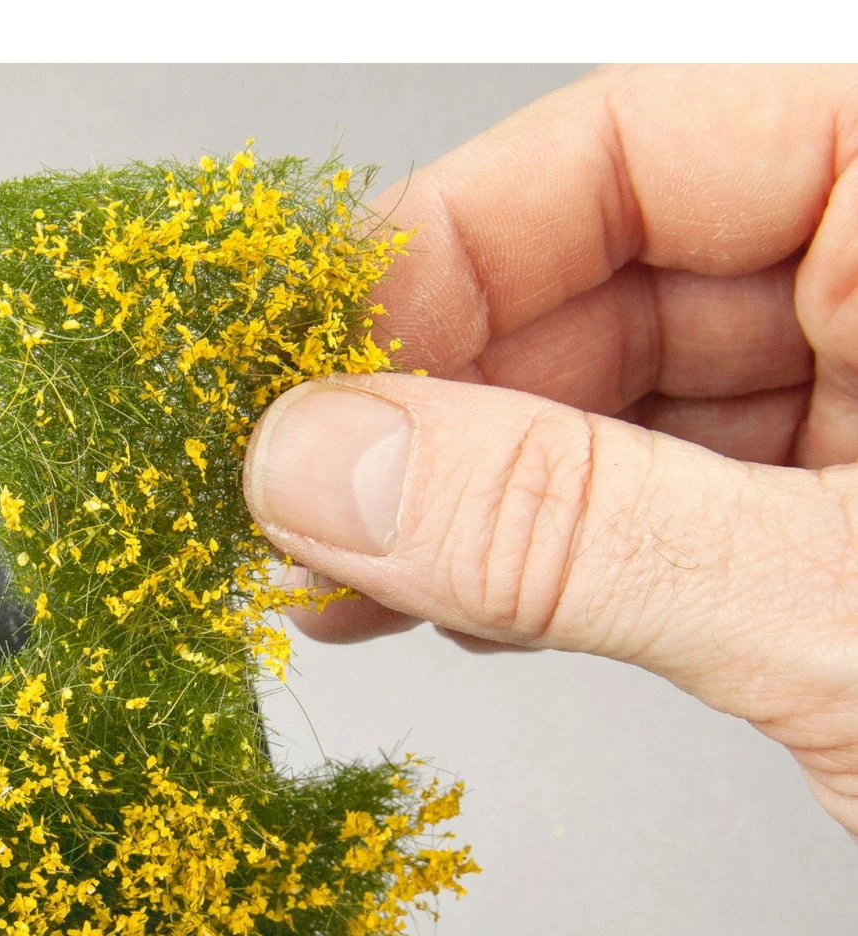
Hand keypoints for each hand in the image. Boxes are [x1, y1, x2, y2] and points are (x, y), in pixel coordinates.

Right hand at [243, 65, 857, 835]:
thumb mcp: (855, 622)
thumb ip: (571, 527)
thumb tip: (322, 464)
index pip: (639, 148)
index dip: (445, 250)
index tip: (309, 371)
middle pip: (601, 284)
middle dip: (430, 403)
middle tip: (298, 503)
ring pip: (609, 410)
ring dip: (459, 496)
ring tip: (339, 575)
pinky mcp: (846, 541)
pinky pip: (646, 509)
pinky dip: (535, 563)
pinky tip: (448, 606)